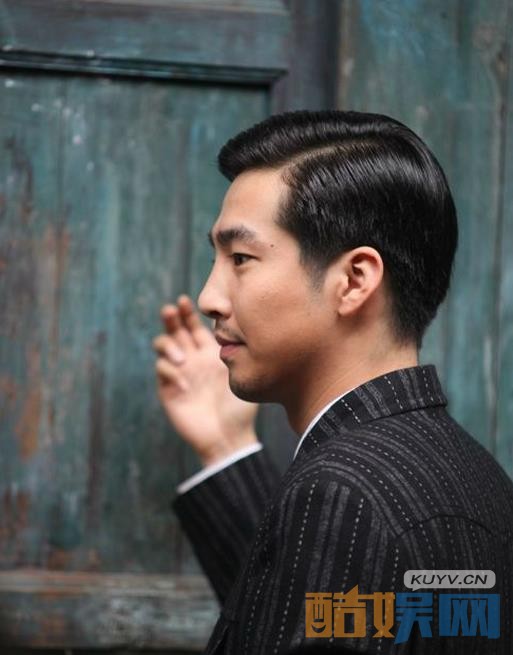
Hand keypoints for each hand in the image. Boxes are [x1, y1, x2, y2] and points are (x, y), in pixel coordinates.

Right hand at [153, 295, 258, 465]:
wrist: (229, 437)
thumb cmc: (240, 408)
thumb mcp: (240, 374)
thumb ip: (233, 351)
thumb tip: (230, 325)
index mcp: (209, 351)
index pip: (195, 324)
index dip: (188, 312)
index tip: (186, 301)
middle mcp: (192, 357)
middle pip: (175, 328)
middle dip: (171, 317)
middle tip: (171, 311)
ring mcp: (179, 371)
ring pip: (162, 344)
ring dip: (169, 345)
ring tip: (183, 358)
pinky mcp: (168, 388)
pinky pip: (162, 369)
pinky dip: (171, 372)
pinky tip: (187, 386)